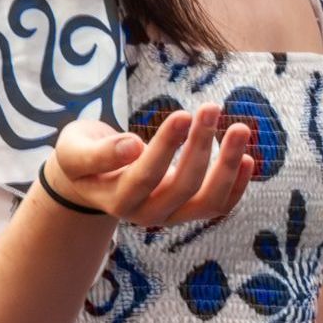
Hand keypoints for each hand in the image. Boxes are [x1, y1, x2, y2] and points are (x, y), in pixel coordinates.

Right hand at [42, 106, 252, 225]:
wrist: (90, 182)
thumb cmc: (82, 158)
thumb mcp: (75, 151)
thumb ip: (99, 153)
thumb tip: (132, 146)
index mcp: (117, 198)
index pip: (147, 175)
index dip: (167, 146)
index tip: (183, 113)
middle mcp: (147, 214)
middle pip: (183, 187)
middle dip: (201, 145)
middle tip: (211, 106)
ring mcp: (171, 215)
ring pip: (208, 202)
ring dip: (228, 165)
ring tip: (241, 128)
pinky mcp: (189, 210)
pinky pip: (219, 206)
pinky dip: (236, 184)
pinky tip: (247, 158)